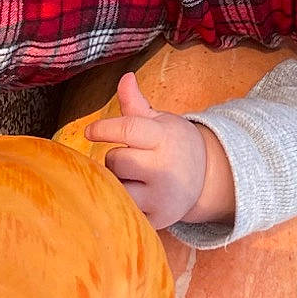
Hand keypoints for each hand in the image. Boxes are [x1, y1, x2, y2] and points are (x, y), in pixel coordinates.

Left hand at [85, 71, 213, 228]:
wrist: (206, 178)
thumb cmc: (174, 144)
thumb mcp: (160, 121)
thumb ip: (136, 103)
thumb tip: (125, 77)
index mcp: (165, 139)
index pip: (128, 129)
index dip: (103, 128)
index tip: (90, 131)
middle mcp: (165, 169)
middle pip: (116, 161)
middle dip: (116, 158)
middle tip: (132, 157)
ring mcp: (161, 198)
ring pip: (116, 187)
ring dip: (118, 181)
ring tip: (135, 177)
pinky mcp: (156, 220)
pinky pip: (123, 209)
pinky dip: (124, 201)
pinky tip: (139, 194)